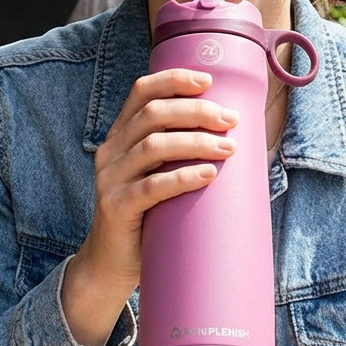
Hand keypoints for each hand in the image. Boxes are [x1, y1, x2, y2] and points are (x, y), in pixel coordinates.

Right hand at [60, 69, 237, 345]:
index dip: (174, 80)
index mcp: (120, 136)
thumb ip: (179, 153)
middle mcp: (111, 151)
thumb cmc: (147, 216)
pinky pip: (151, 186)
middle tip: (230, 119)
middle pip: (153, 114)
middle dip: (196, 111)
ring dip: (196, 141)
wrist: (111, 265)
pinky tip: (208, 174)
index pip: (141, 92)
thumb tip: (235, 135)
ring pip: (153, 146)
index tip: (208, 81)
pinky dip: (183, 177)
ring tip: (228, 146)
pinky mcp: (116, 207)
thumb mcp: (157, 175)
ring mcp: (110, 179)